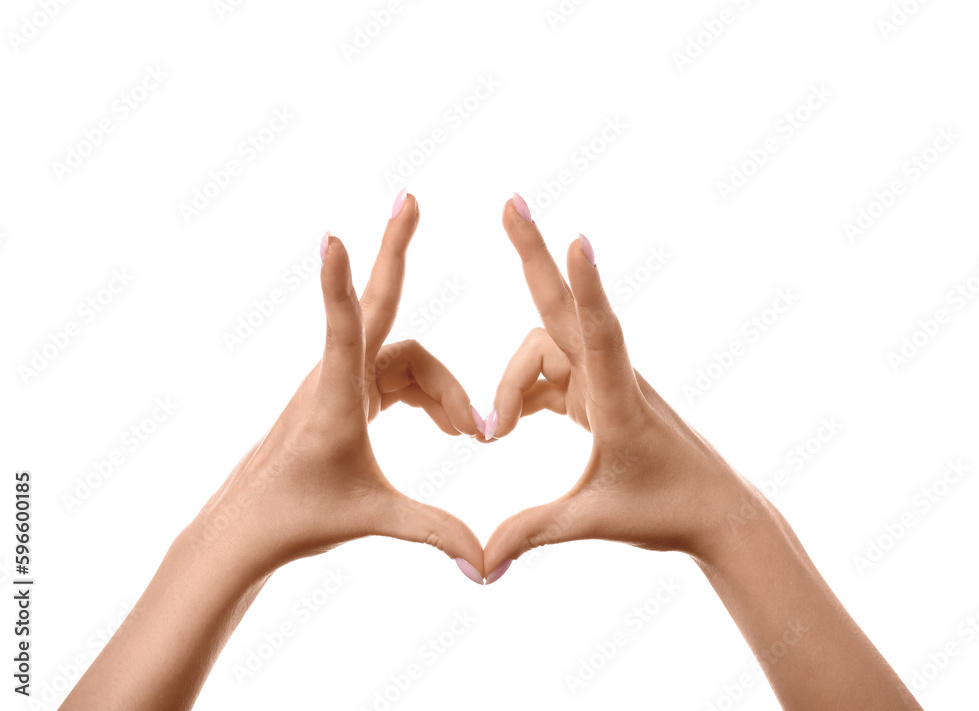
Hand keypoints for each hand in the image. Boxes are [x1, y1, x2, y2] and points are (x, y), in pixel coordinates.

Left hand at [189, 193, 485, 578]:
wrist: (251, 526)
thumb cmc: (298, 517)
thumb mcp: (372, 518)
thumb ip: (433, 531)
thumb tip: (483, 564)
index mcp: (335, 399)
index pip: (343, 329)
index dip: (341, 286)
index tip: (331, 239)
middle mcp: (334, 378)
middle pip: (378, 306)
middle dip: (396, 250)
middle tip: (410, 197)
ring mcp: (339, 381)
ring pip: (404, 359)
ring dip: (443, 389)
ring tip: (474, 435)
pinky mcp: (344, 392)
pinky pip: (395, 374)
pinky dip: (428, 394)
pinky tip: (449, 426)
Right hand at [482, 195, 750, 579]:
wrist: (714, 510)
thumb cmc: (666, 512)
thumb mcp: (594, 521)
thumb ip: (533, 532)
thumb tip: (481, 561)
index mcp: (619, 403)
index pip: (599, 335)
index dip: (585, 289)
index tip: (579, 239)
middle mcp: (613, 378)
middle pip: (564, 309)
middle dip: (534, 256)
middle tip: (511, 201)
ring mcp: (607, 379)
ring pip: (544, 351)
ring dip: (512, 385)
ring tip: (490, 434)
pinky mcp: (602, 390)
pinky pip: (552, 370)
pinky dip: (524, 390)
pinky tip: (508, 422)